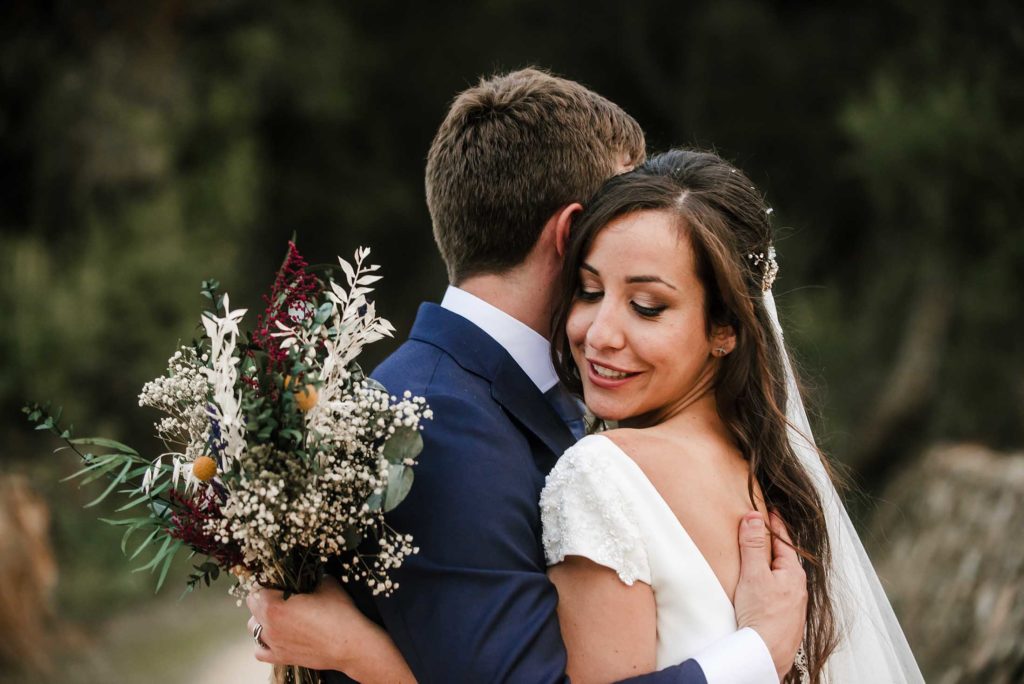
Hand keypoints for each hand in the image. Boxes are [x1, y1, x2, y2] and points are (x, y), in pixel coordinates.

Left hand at [246, 575, 365, 671]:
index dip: (267, 581)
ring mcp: (273, 644)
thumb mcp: (327, 584)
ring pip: (253, 628)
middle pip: (253, 606)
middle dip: (263, 598)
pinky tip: (275, 636)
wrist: (350, 644)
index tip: (277, 580)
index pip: (257, 589)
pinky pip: (259, 651)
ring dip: (261, 619)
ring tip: (278, 614)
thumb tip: (309, 570)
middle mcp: (268, 626)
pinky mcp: (281, 658)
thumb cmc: (339, 613)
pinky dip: (263, 642)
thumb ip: (312, 575)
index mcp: (275, 606)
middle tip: (280, 593)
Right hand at [733, 511, 807, 680]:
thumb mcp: (753, 574)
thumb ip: (752, 545)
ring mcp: (794, 605)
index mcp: (793, 573)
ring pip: (782, 577)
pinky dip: (770, 584)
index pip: (783, 541)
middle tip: (760, 532)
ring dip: (771, 567)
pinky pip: (779, 593)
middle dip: (772, 546)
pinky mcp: (786, 618)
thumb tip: (754, 518)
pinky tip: (761, 590)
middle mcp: (798, 588)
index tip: (770, 511)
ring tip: (758, 560)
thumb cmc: (762, 616)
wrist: (766, 653)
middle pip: (784, 559)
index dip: (774, 524)